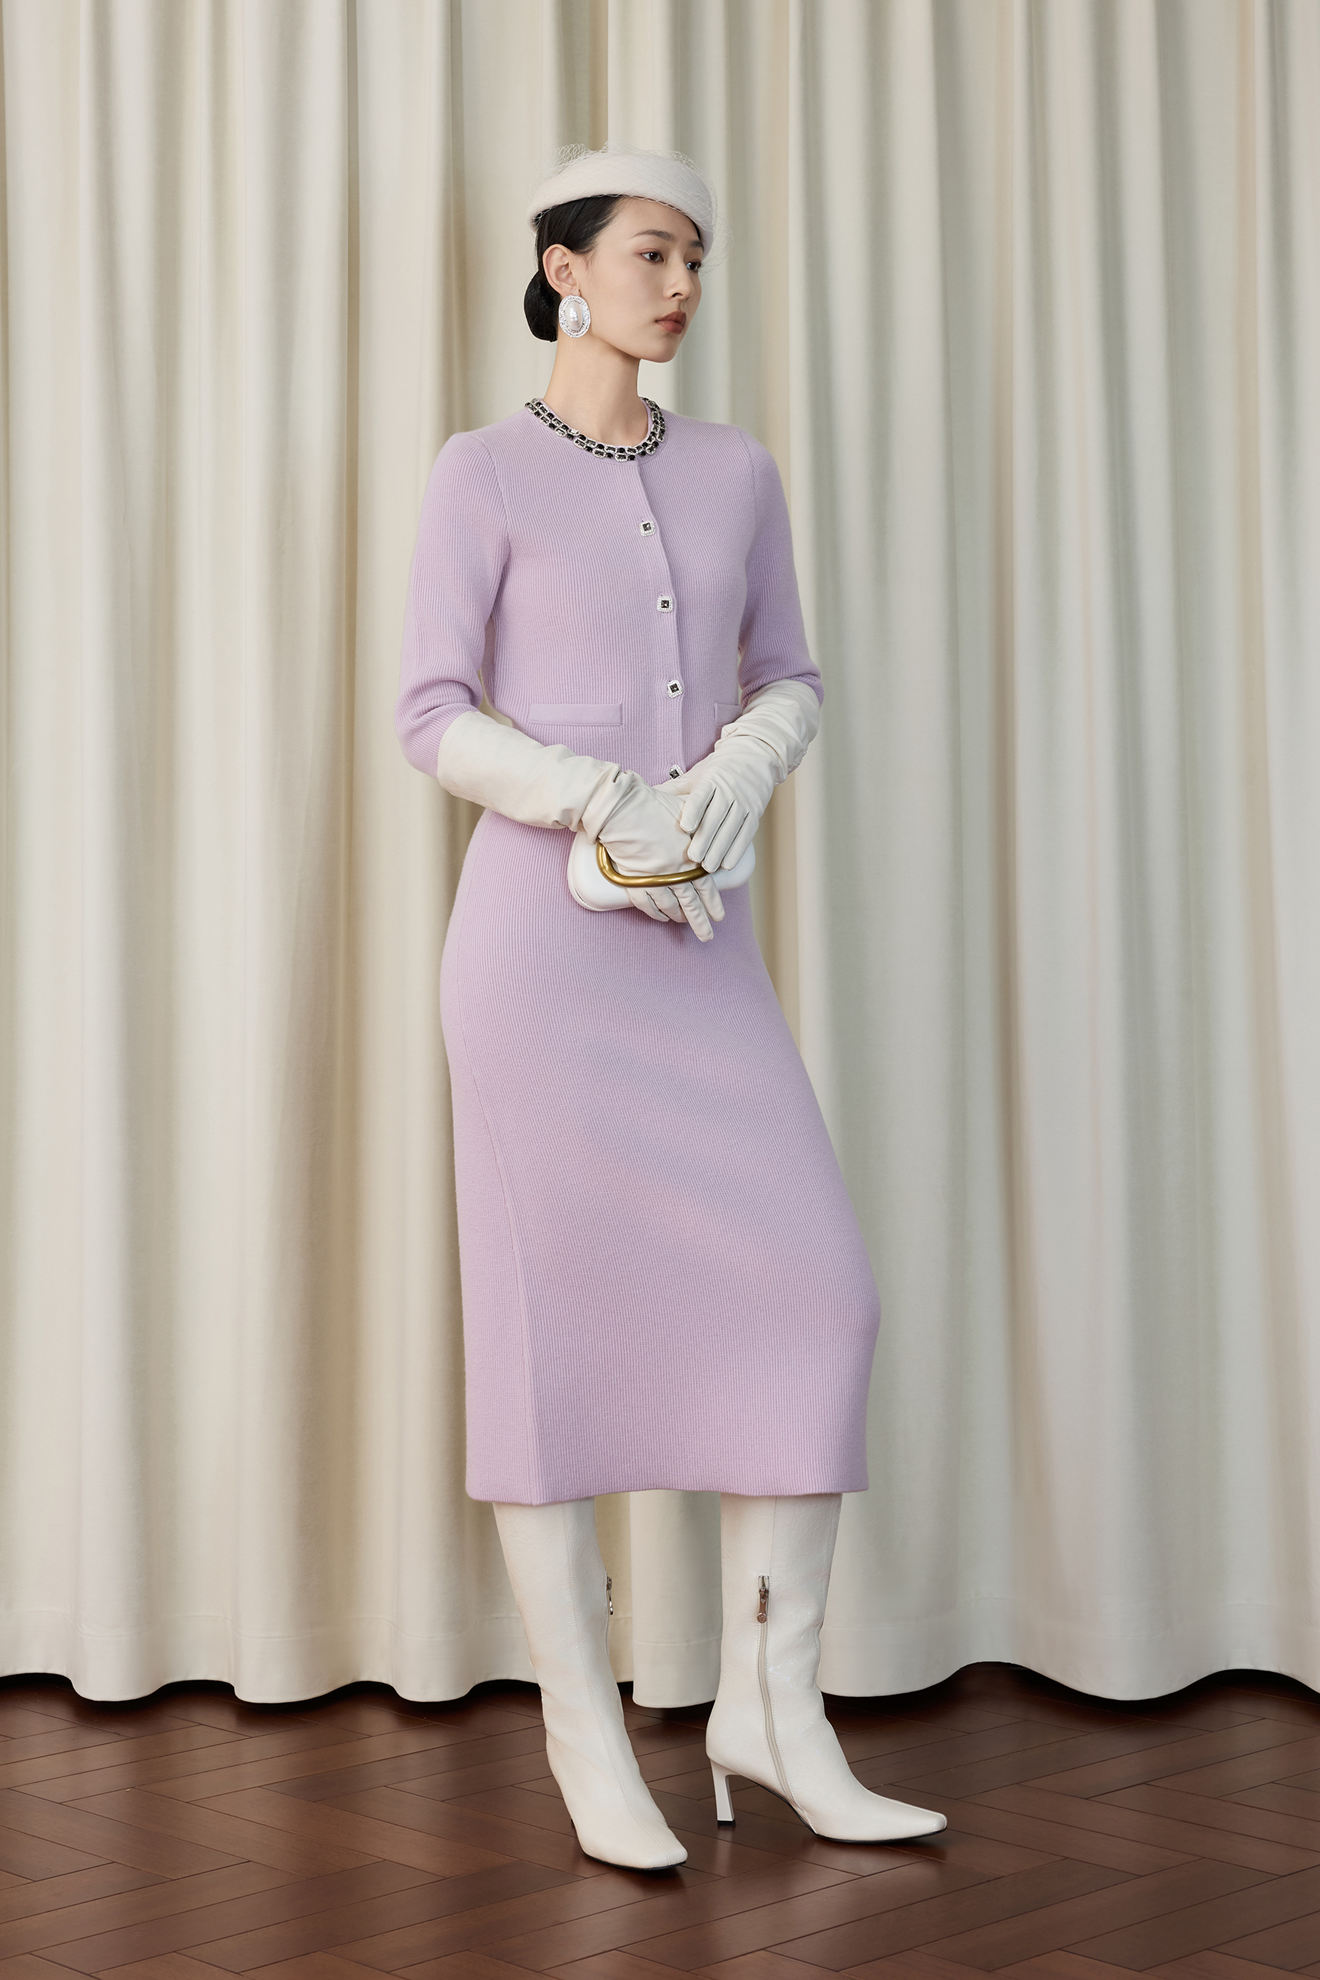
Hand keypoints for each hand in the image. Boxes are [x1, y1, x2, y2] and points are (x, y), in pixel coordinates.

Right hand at [595, 777, 724, 939]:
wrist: (622, 811)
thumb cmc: (653, 806)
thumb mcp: (686, 813)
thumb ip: (697, 825)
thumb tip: (707, 827)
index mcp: (689, 858)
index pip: (706, 887)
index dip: (713, 903)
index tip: (719, 916)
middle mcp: (674, 873)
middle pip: (690, 904)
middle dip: (700, 922)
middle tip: (707, 936)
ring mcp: (653, 879)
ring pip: (669, 906)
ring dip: (677, 917)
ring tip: (683, 923)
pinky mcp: (634, 881)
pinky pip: (646, 904)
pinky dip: (654, 913)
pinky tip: (661, 917)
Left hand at [668, 680, 822, 868]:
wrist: (755, 755)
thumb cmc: (719, 769)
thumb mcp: (698, 773)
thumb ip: (676, 788)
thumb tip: (649, 797)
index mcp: (712, 780)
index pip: (702, 797)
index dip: (694, 812)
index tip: (685, 827)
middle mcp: (729, 791)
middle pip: (716, 818)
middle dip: (705, 840)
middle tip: (693, 859)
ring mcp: (744, 802)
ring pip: (731, 829)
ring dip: (719, 850)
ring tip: (706, 867)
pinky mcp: (755, 812)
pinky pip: (746, 834)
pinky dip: (737, 850)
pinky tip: (726, 864)